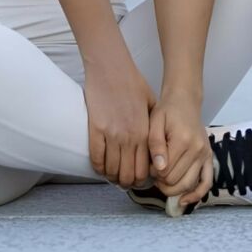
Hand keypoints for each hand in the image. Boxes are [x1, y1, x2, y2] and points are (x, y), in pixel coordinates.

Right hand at [83, 59, 157, 189]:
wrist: (112, 69)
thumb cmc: (133, 84)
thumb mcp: (152, 105)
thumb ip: (153, 127)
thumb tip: (156, 147)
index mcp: (145, 133)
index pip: (145, 170)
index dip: (141, 180)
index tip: (138, 179)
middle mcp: (129, 138)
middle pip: (128, 175)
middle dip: (127, 182)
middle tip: (124, 180)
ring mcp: (111, 135)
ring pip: (111, 171)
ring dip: (111, 177)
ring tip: (112, 174)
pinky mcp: (95, 130)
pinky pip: (96, 159)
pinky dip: (98, 168)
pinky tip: (101, 166)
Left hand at [148, 89, 213, 207]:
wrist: (185, 102)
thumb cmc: (167, 111)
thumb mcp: (154, 122)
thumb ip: (155, 145)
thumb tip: (159, 168)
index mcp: (183, 140)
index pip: (165, 171)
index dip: (153, 173)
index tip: (149, 164)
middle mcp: (198, 149)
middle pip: (176, 181)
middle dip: (161, 182)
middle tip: (154, 172)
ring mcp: (206, 155)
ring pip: (188, 184)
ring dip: (173, 189)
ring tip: (163, 181)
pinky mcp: (209, 158)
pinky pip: (207, 182)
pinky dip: (196, 195)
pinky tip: (184, 201)